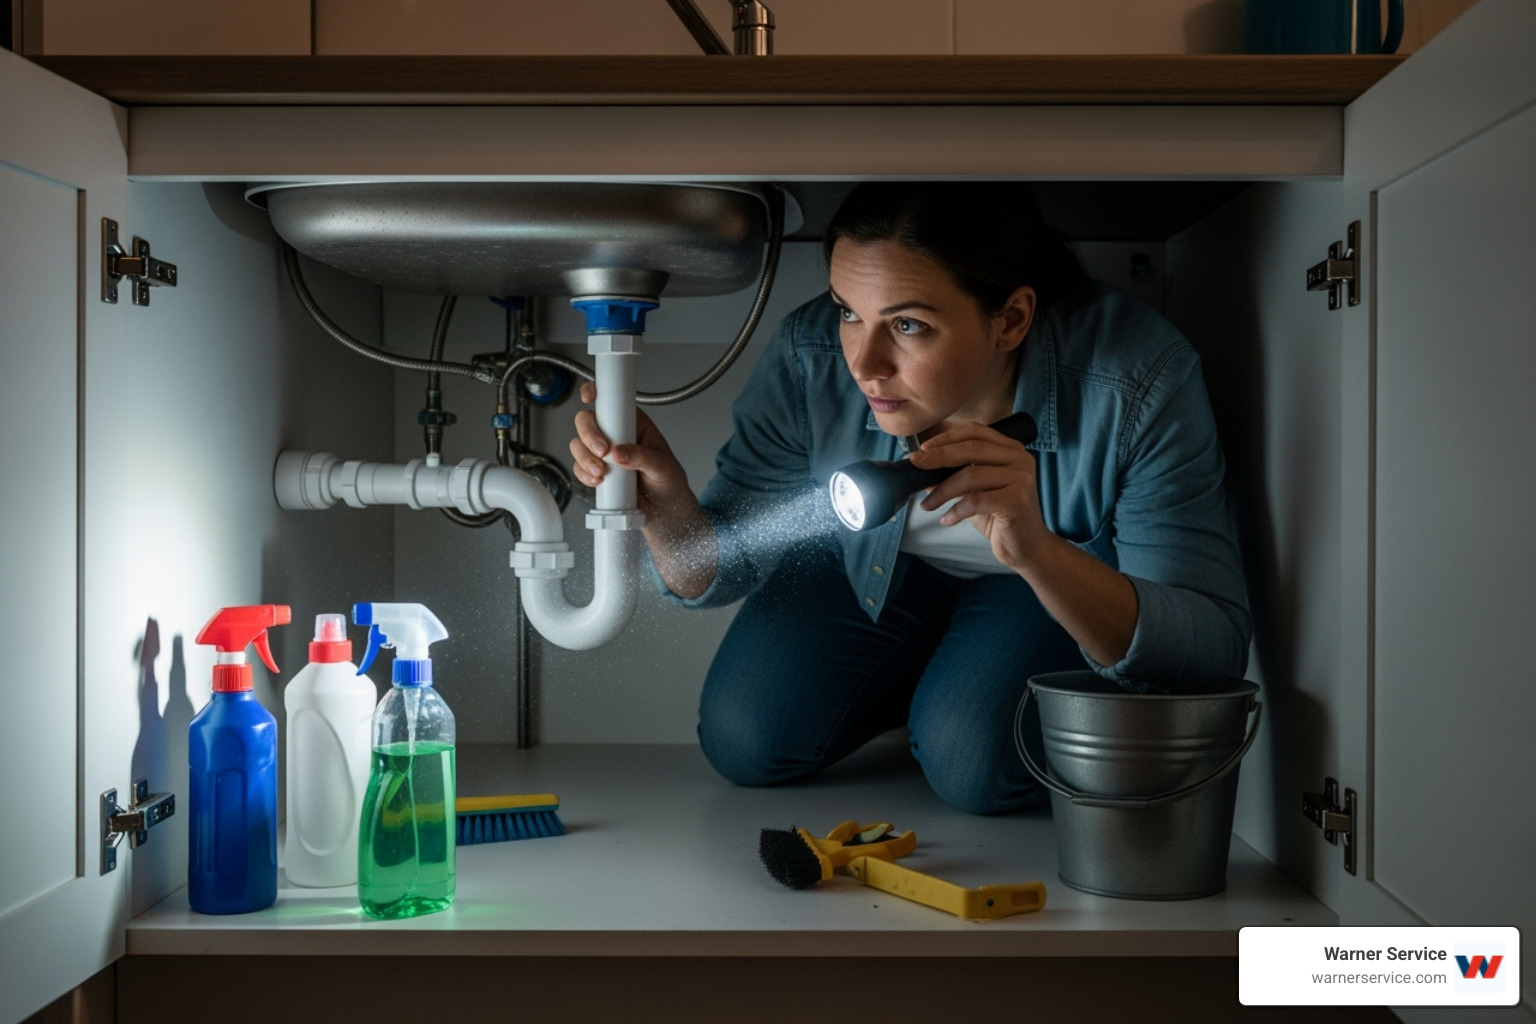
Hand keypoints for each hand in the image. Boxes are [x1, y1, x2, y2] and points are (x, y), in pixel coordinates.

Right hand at [569, 381, 717, 599]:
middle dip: (589, 435)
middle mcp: (616, 434)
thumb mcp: (664, 468)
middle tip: (602, 451)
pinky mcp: (597, 472)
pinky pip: (579, 467)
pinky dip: (583, 474)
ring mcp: (604, 454)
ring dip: (585, 458)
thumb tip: (620, 453)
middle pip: (587, 421)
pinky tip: (598, 482)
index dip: (597, 393)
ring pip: (578, 444)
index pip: (613, 401)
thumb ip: (643, 457)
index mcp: (635, 424)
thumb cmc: (671, 485)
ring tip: (602, 473)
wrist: (666, 516)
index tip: (590, 397)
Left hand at [908, 420, 1052, 572]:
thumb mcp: (974, 492)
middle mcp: (1020, 460)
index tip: (923, 448)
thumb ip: (954, 477)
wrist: (1027, 548)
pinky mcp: (1017, 501)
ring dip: (942, 491)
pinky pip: (976, 500)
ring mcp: (1021, 479)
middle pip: (971, 450)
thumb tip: (922, 468)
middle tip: (915, 465)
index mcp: (1012, 450)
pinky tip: (947, 520)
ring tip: (927, 505)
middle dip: (938, 457)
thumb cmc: (999, 518)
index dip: (947, 437)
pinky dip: (956, 511)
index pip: (976, 432)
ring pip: (971, 476)